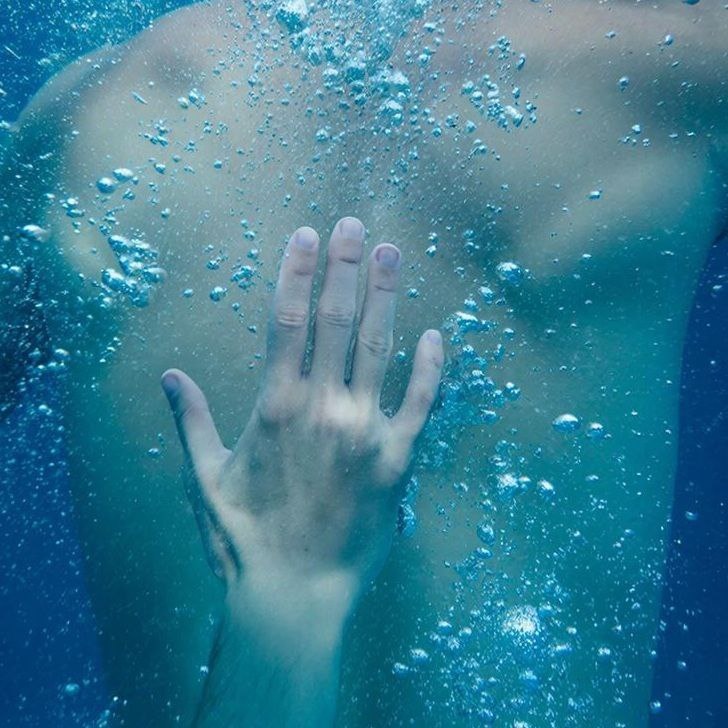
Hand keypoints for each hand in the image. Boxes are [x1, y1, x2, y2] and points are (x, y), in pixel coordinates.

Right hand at [162, 217, 442, 621]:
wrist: (292, 596)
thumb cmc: (244, 540)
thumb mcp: (205, 478)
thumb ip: (191, 421)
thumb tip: (169, 376)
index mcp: (275, 406)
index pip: (286, 320)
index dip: (297, 272)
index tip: (306, 235)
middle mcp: (322, 408)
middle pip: (335, 320)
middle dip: (344, 267)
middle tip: (355, 225)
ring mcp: (364, 431)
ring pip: (378, 348)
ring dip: (385, 297)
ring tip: (392, 254)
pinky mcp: (397, 461)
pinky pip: (422, 404)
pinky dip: (432, 368)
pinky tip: (438, 335)